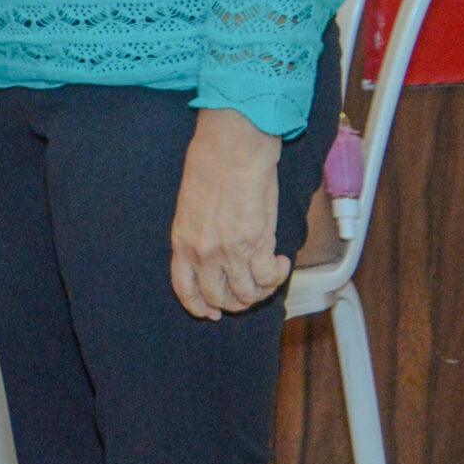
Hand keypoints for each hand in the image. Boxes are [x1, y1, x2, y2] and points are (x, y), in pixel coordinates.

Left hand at [171, 108, 289, 318]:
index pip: (184, 288)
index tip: (211, 313)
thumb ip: (200, 233)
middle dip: (236, 303)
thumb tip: (215, 252)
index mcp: (182, 240)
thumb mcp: (192, 206)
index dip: (198, 306)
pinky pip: (268, 279)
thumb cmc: (211, 166)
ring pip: (246, 294)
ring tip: (269, 273)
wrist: (232, 150)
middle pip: (218, 298)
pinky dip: (278, 276)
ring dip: (261, 291)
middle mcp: (203, 252)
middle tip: (251, 293)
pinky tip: (281, 261)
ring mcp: (230, 252)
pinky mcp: (257, 245)